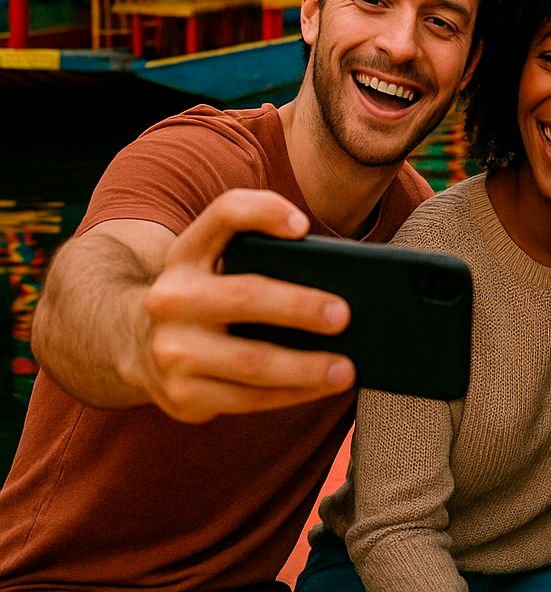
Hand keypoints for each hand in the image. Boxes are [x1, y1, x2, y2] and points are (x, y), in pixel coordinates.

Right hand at [130, 189, 355, 422]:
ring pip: (251, 361)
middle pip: (246, 296)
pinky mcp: (182, 395)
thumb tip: (337, 281)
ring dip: (306, 368)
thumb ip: (263, 253)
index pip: (225, 215)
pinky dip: (293, 394)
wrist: (142, 347)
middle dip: (299, 307)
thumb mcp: (216, 262)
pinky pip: (248, 399)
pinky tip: (322, 388)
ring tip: (346, 369)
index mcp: (188, 253)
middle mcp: (172, 297)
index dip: (264, 213)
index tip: (303, 227)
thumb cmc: (209, 296)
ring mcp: (172, 350)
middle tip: (344, 316)